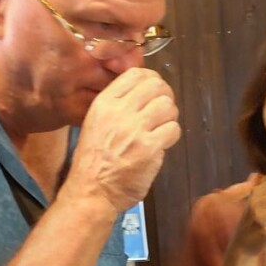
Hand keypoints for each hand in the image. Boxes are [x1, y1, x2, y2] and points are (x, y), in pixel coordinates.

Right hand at [64, 68, 180, 212]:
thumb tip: (144, 91)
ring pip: (168, 106)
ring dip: (170, 117)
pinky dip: (172, 135)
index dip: (152, 79)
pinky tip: (162, 144)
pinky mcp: (149, 148)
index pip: (136, 73)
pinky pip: (174, 129)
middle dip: (165, 96)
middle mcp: (119, 111)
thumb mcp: (96, 123)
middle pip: (157, 86)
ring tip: (162, 129)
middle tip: (163, 111)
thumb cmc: (93, 161)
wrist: (91, 191)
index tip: (155, 92)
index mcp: (104, 103)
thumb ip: (117, 106)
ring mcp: (135, 129)